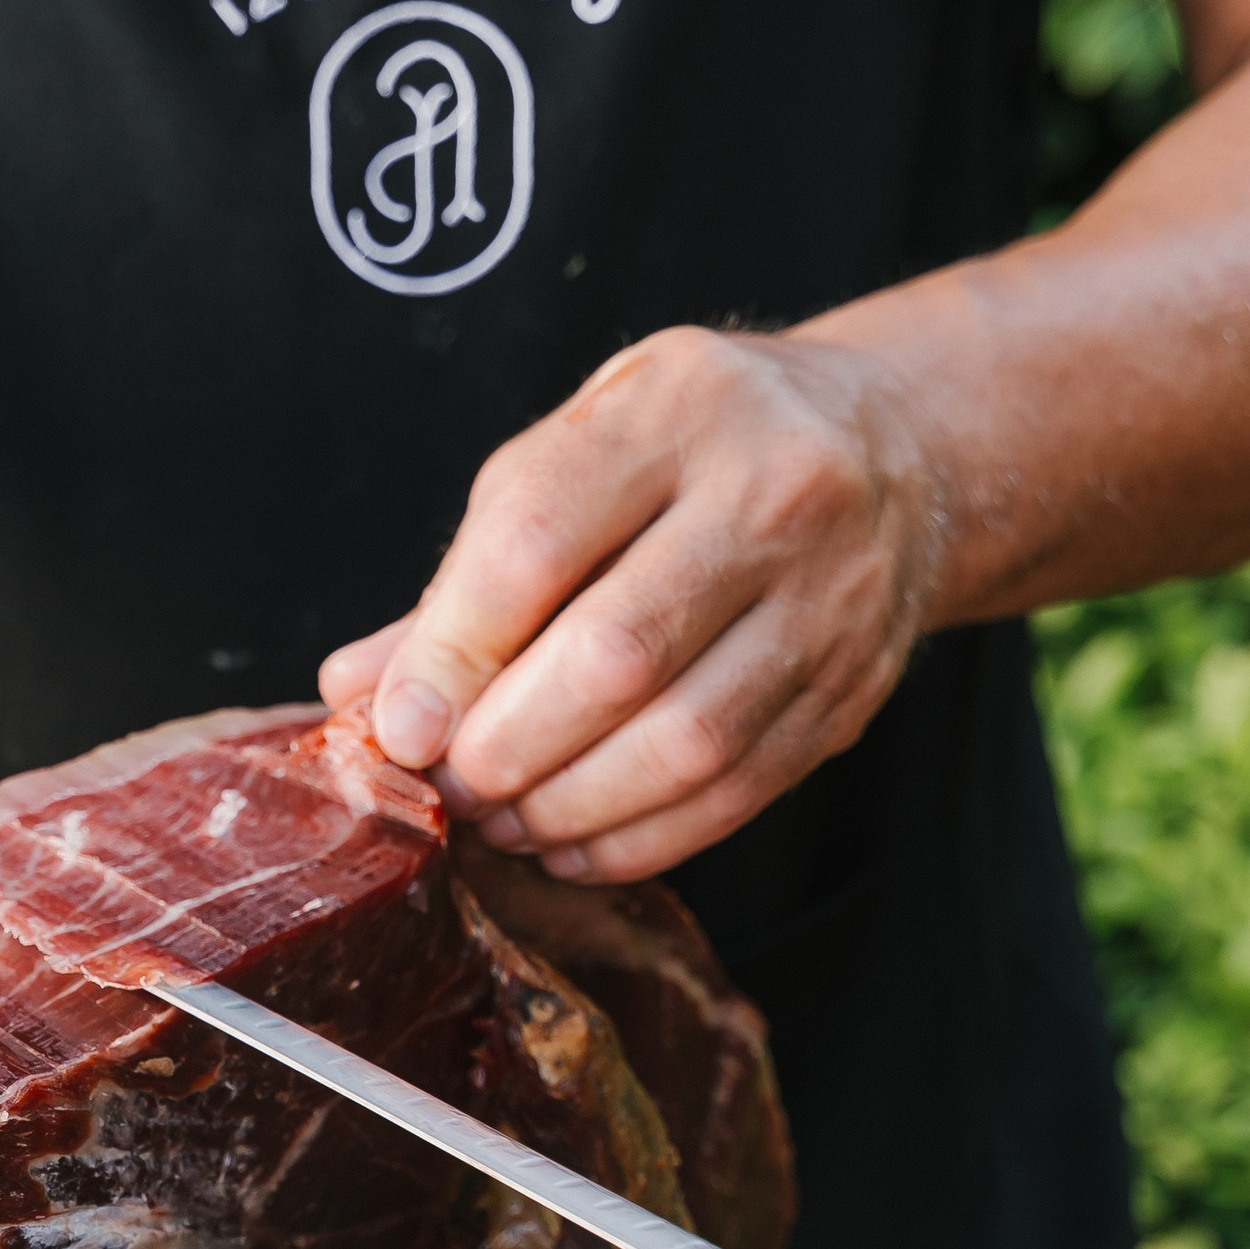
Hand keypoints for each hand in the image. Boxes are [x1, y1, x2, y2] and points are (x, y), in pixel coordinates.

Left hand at [318, 326, 939, 880]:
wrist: (893, 449)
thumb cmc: (699, 450)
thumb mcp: (583, 452)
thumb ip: (471, 569)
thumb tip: (356, 688)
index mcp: (681, 407)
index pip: (538, 540)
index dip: (452, 653)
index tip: (398, 726)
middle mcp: (774, 492)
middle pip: (614, 654)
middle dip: (506, 746)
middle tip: (451, 786)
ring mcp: (831, 597)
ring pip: (684, 740)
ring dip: (568, 805)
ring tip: (504, 819)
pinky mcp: (853, 687)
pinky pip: (737, 792)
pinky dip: (639, 837)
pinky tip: (576, 841)